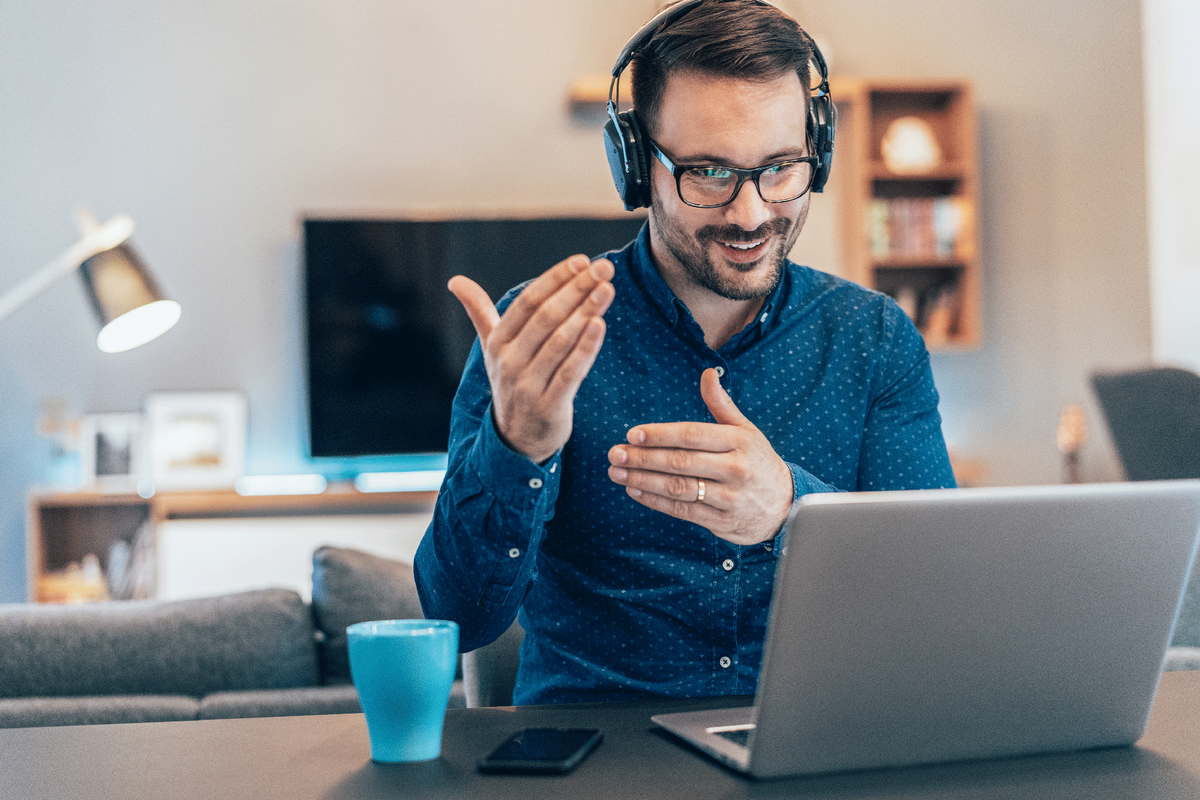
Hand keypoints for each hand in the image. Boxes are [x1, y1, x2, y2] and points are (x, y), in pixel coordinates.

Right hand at [449, 255, 614, 463]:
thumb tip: (455, 281)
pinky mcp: (549, 406)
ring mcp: (527, 386)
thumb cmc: (511, 382)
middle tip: (605, 269)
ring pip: (560, 342)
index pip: (528, 302)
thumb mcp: (493, 348)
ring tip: (607, 289)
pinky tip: (600, 325)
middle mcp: (509, 362)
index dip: (555, 279)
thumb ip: (479, 312)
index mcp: (498, 342)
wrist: (516, 439)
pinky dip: (585, 349)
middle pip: (546, 317)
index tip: (581, 260)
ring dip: (586, 312)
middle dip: (577, 289)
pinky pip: (570, 373)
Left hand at [606, 368, 793, 545]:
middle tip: (615, 453)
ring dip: (643, 480)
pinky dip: (656, 502)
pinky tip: (635, 491)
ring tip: (618, 472)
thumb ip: (721, 404)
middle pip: (680, 462)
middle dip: (643, 458)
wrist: (786, 505)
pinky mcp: (722, 522)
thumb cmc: (758, 461)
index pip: (692, 435)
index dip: (660, 434)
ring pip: (678, 488)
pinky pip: (683, 511)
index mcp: (739, 442)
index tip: (632, 434)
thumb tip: (707, 373)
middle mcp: (735, 469)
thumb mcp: (746, 430)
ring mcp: (730, 498)